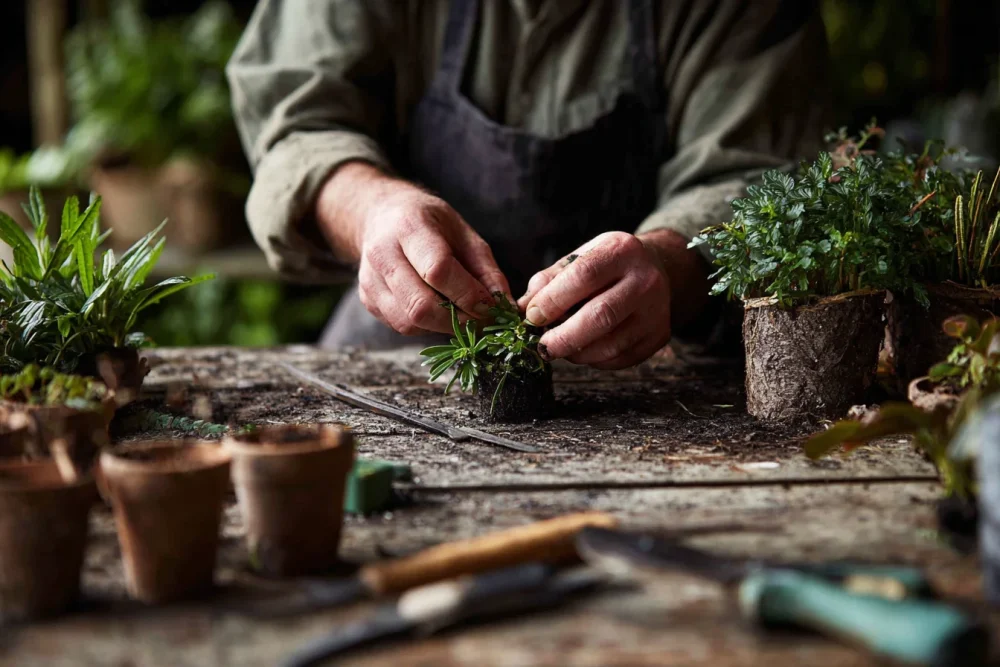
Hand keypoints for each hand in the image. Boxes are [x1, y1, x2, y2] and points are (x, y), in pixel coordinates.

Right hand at [316, 163, 509, 334]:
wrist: (382, 216)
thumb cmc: (430, 223)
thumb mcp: (464, 233)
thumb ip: (486, 268)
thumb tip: (504, 305)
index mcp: (410, 227)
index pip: (438, 270)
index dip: (468, 294)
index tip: (492, 306)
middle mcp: (382, 254)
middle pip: (420, 304)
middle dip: (458, 320)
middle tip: (482, 321)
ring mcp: (370, 280)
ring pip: (409, 321)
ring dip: (443, 327)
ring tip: (464, 317)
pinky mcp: (368, 299)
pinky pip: (401, 325)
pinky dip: (427, 326)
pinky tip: (440, 313)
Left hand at [518, 230, 706, 369]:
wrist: (656, 270)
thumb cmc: (607, 265)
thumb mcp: (579, 258)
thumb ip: (549, 280)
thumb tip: (523, 308)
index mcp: (622, 250)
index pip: (584, 276)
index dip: (553, 300)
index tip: (532, 316)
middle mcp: (646, 279)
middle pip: (600, 315)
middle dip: (563, 337)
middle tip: (541, 346)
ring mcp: (657, 310)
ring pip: (611, 344)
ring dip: (577, 353)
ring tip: (560, 347)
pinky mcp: (660, 335)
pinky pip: (621, 358)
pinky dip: (595, 360)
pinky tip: (583, 350)